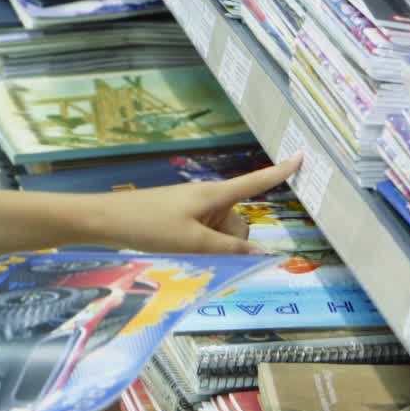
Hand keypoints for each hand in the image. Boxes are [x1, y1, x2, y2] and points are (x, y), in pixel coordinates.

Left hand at [86, 155, 302, 254]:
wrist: (107, 220)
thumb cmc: (150, 225)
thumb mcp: (192, 242)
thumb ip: (228, 250)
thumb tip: (263, 253)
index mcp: (214, 195)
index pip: (255, 182)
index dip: (280, 172)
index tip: (302, 157)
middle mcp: (208, 198)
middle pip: (239, 224)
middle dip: (230, 243)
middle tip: (200, 250)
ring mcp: (195, 208)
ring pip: (222, 234)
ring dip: (212, 248)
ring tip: (183, 250)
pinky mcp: (183, 217)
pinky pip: (206, 234)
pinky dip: (201, 246)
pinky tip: (180, 252)